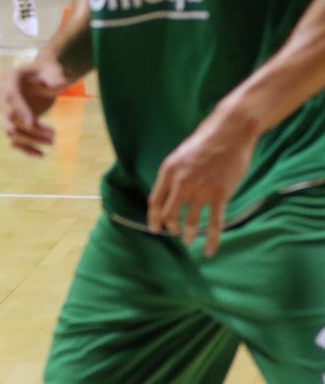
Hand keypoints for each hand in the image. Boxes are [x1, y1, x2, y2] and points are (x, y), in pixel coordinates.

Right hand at [0, 58, 65, 156]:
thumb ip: (55, 76)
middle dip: (30, 129)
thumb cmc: (49, 71)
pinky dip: (25, 149)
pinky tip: (40, 155)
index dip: (20, 110)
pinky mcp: (13, 123)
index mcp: (9, 80)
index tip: (32, 124)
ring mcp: (6, 111)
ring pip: (11, 131)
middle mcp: (3, 96)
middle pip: (10, 117)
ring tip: (53, 141)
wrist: (44, 76)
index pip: (11, 97)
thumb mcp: (54, 70)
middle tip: (54, 135)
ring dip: (31, 140)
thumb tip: (59, 84)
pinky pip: (14, 139)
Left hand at [147, 109, 258, 256]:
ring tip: (187, 241)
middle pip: (169, 214)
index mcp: (168, 171)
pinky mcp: (220, 195)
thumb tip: (171, 193)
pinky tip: (209, 250)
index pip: (155, 201)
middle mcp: (181, 183)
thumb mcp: (181, 155)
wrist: (229, 133)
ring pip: (190, 221)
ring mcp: (201, 190)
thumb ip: (175, 174)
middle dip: (170, 227)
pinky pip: (214, 224)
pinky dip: (211, 240)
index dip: (154, 218)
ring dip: (187, 234)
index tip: (155, 229)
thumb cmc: (206, 142)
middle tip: (173, 234)